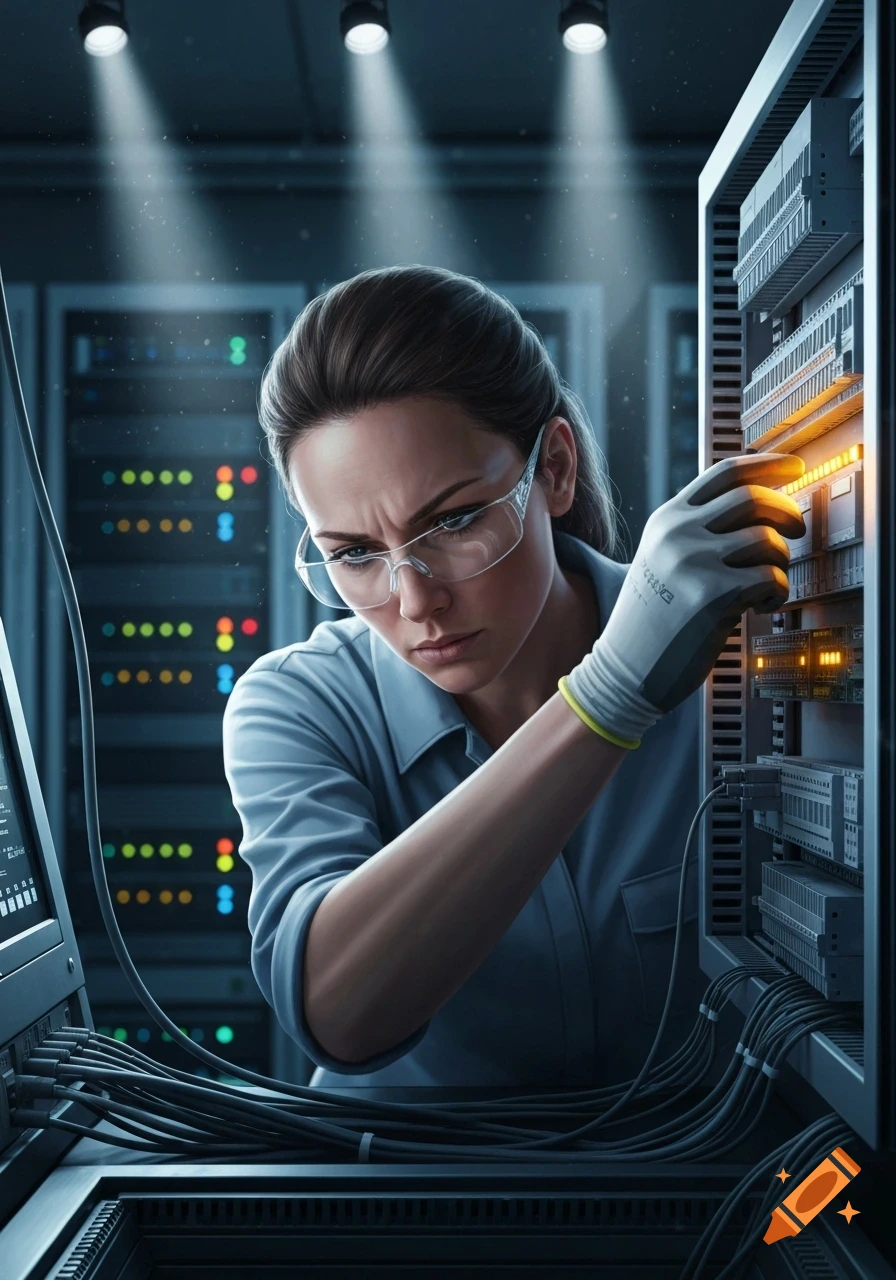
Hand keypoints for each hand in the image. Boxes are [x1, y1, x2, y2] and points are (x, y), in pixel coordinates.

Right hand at [565, 452, 806, 744]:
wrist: (626, 670)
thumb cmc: (652, 621)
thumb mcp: (662, 559)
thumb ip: (698, 531)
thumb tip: (762, 509)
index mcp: (667, 519)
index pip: (725, 474)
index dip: (767, 465)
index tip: (794, 466)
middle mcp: (678, 533)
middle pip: (753, 499)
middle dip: (787, 512)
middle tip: (795, 530)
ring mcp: (693, 562)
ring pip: (767, 540)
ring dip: (780, 563)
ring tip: (766, 584)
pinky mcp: (713, 595)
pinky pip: (771, 579)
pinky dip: (777, 593)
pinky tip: (761, 606)